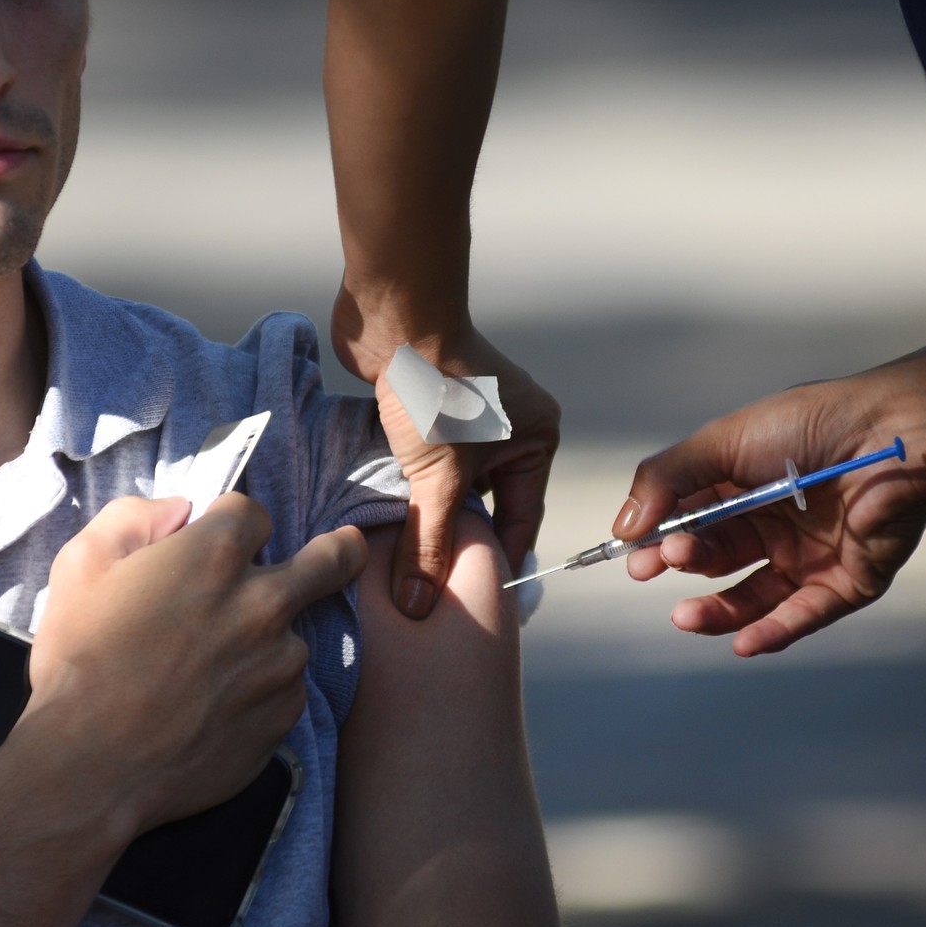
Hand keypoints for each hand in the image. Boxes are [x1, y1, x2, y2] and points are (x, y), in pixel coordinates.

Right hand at [27, 493, 368, 829]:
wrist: (90, 766)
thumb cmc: (79, 664)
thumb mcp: (81, 566)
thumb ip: (133, 518)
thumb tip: (182, 511)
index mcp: (214, 556)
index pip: (253, 514)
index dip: (231, 525)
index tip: (218, 541)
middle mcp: (264, 603)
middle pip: (331, 559)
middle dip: (341, 551)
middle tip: (347, 548)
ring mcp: (282, 661)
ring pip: (290, 635)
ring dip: (265, 641)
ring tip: (206, 673)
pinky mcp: (286, 713)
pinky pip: (283, 688)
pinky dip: (259, 690)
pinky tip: (214, 709)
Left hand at [333, 291, 559, 618]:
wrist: (396, 320)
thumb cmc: (435, 391)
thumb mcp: (438, 479)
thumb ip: (429, 544)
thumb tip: (419, 606)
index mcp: (536, 442)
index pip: (520, 521)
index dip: (495, 564)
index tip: (473, 604)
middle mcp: (512, 430)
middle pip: (486, 506)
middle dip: (458, 541)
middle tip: (434, 592)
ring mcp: (472, 418)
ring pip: (452, 486)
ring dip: (430, 513)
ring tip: (408, 560)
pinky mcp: (434, 410)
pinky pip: (427, 464)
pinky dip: (410, 487)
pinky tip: (389, 517)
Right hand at [615, 333, 925, 656]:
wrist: (889, 436)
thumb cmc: (810, 426)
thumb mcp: (722, 441)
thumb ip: (667, 479)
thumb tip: (623, 526)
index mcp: (746, 483)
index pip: (692, 519)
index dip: (660, 538)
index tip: (634, 554)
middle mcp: (776, 521)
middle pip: (718, 558)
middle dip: (684, 563)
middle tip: (664, 560)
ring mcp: (810, 555)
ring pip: (754, 597)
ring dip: (717, 611)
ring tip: (685, 617)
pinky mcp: (846, 582)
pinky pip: (803, 615)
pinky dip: (771, 632)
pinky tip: (742, 642)